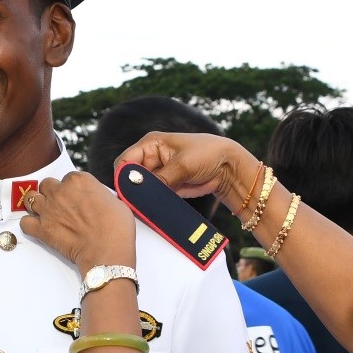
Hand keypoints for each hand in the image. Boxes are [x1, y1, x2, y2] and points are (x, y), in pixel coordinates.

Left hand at [20, 171, 136, 269]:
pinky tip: (37, 228)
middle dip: (52, 193)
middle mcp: (60, 191)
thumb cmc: (116, 229)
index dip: (71, 189)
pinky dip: (29, 225)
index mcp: (79, 180)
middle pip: (46, 185)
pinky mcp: (42, 229)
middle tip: (60, 205)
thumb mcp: (114, 200)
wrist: (107, 251)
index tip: (75, 197)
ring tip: (45, 213)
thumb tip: (94, 199)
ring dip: (37, 205)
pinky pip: (25, 223)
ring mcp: (48, 210)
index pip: (67, 178)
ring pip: (30, 199)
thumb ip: (97, 194)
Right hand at [114, 132, 258, 212]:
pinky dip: (154, 203)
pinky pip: (153, 197)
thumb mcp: (183, 165)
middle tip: (139, 203)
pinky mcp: (165, 186)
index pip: (125, 161)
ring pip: (141, 189)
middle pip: (131, 177)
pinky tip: (157, 208)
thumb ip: (160, 180)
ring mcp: (157, 173)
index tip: (128, 192)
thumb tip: (142, 194)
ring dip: (144, 198)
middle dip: (134, 190)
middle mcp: (150, 158)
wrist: (228, 167)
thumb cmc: (207, 154)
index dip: (123, 176)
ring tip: (150, 206)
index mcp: (150, 144)